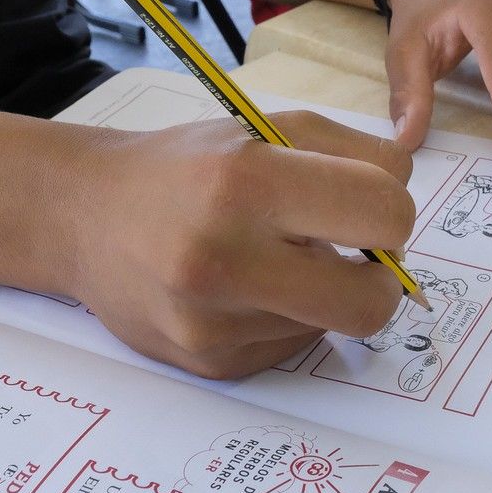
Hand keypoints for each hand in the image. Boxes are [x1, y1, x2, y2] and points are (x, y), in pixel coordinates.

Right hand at [71, 111, 414, 378]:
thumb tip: (407, 203)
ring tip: (270, 259)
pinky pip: (293, 347)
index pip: (384, 213)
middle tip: (352, 252)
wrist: (84, 216)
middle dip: (380, 276)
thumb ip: (352, 154)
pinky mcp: (209, 364)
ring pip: (333, 325)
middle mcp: (225, 259)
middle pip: (374, 302)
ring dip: (322, 292)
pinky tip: (241, 290)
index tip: (367, 207)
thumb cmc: (188, 165)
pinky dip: (285, 318)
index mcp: (245, 182)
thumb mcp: (265, 128)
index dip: (392, 211)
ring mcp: (213, 323)